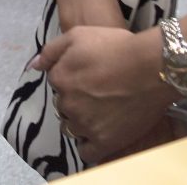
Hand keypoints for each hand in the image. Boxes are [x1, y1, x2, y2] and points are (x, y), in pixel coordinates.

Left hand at [33, 25, 175, 164]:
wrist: (152, 67)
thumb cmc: (117, 46)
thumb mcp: (78, 35)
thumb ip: (51, 51)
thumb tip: (34, 66)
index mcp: (59, 78)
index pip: (57, 83)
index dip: (73, 79)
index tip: (89, 76)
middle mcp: (68, 103)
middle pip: (64, 106)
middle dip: (77, 100)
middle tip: (99, 94)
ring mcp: (85, 124)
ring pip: (73, 128)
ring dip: (82, 122)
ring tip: (103, 112)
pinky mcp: (104, 142)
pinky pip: (87, 151)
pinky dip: (90, 144)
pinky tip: (101, 133)